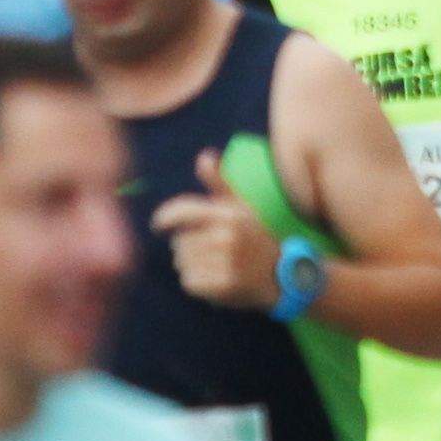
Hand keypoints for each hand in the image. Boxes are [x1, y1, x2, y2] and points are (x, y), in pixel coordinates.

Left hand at [155, 183, 282, 309]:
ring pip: (182, 262)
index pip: (183, 210)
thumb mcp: (240, 206)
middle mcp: (227, 236)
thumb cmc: (255, 236)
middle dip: (188, 246)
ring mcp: (226, 262)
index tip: (158, 224)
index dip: (164, 217)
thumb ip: (219, 181)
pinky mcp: (224, 285)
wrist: (282, 274)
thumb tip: (204, 155)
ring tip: (213, 265)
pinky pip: (189, 281)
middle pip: (180, 241)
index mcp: (229, 214)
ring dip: (191, 265)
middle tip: (209, 251)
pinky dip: (196, 283)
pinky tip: (213, 280)